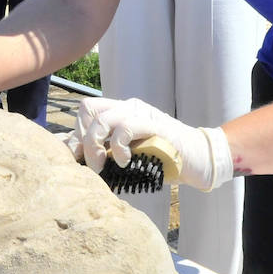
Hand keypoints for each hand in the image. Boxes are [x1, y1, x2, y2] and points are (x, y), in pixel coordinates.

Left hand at [69, 96, 233, 190]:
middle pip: (88, 110)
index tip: (79, 159)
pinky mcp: (154, 123)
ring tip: (101, 166)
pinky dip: (118, 147)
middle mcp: (128, 108)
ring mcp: (141, 113)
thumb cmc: (161, 159)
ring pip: (102, 119)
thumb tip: (76, 158)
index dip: (76, 135)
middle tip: (91, 164)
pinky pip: (126, 128)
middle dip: (82, 140)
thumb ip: (105, 152)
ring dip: (95, 146)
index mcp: (120, 113)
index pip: (86, 111)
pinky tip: (123, 161)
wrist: (197, 160)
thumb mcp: (126, 156)